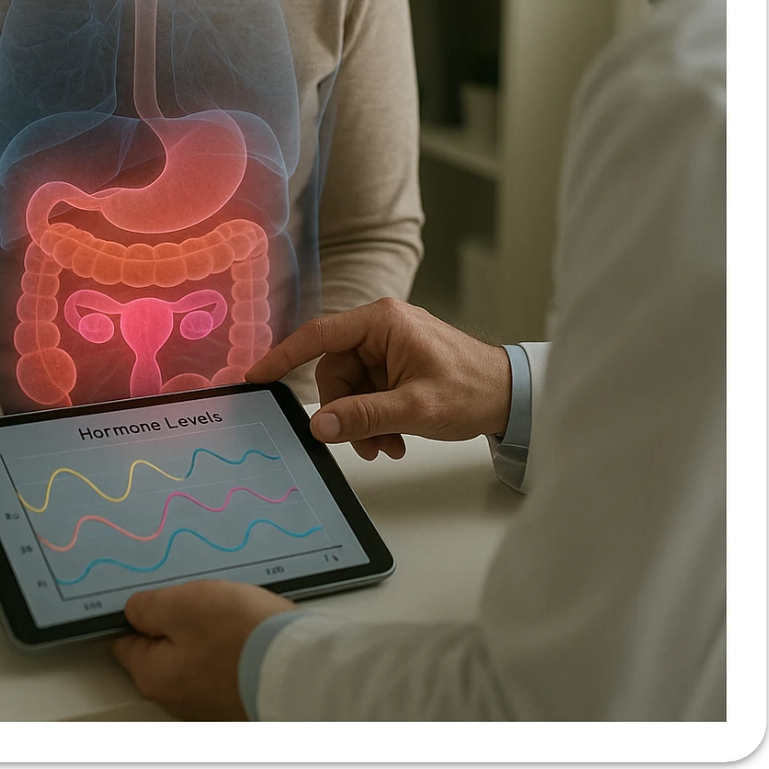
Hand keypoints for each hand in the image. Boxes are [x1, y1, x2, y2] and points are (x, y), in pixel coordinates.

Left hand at [110, 580, 295, 719]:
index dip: (136, 612)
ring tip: (225, 609)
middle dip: (174, 621)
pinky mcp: (236, 694)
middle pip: (161, 648)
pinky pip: (221, 662)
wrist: (298, 665)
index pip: (125, 641)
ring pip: (194, 654)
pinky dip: (227, 644)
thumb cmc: (238, 634)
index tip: (153, 595)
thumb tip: (132, 612)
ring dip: (204, 631)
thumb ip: (147, 607)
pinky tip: (242, 627)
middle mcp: (176, 697)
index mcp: (153, 676)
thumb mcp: (181, 604)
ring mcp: (208, 700)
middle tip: (196, 598)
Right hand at [246, 297, 511, 460]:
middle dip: (345, 413)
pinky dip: (375, 419)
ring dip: (363, 422)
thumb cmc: (472, 389)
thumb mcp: (413, 408)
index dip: (284, 356)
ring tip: (388, 447)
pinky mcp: (397, 365)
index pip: (319, 335)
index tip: (257, 376)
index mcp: (382, 322)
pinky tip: (395, 440)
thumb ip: (362, 417)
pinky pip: (368, 393)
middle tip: (366, 445)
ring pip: (350, 388)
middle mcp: (381, 328)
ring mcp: (389, 347)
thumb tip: (318, 427)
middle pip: (335, 372)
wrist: (511, 397)